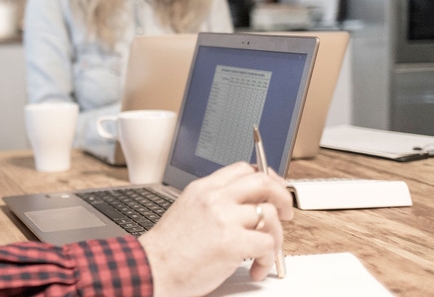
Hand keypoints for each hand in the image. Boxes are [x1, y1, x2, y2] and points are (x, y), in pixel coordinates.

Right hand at [137, 162, 292, 296]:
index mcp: (203, 189)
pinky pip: (267, 244)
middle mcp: (215, 198)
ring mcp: (224, 219)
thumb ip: (213, 204)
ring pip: (271, 214)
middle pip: (263, 182)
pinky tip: (255, 268)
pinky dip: (268, 259)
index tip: (272, 192)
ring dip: (277, 236)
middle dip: (282, 197)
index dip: (265, 178)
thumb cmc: (166, 250)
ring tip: (266, 252)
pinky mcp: (232, 243)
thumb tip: (244, 208)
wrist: (151, 268)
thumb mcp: (186, 211)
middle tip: (286, 213)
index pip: (243, 169)